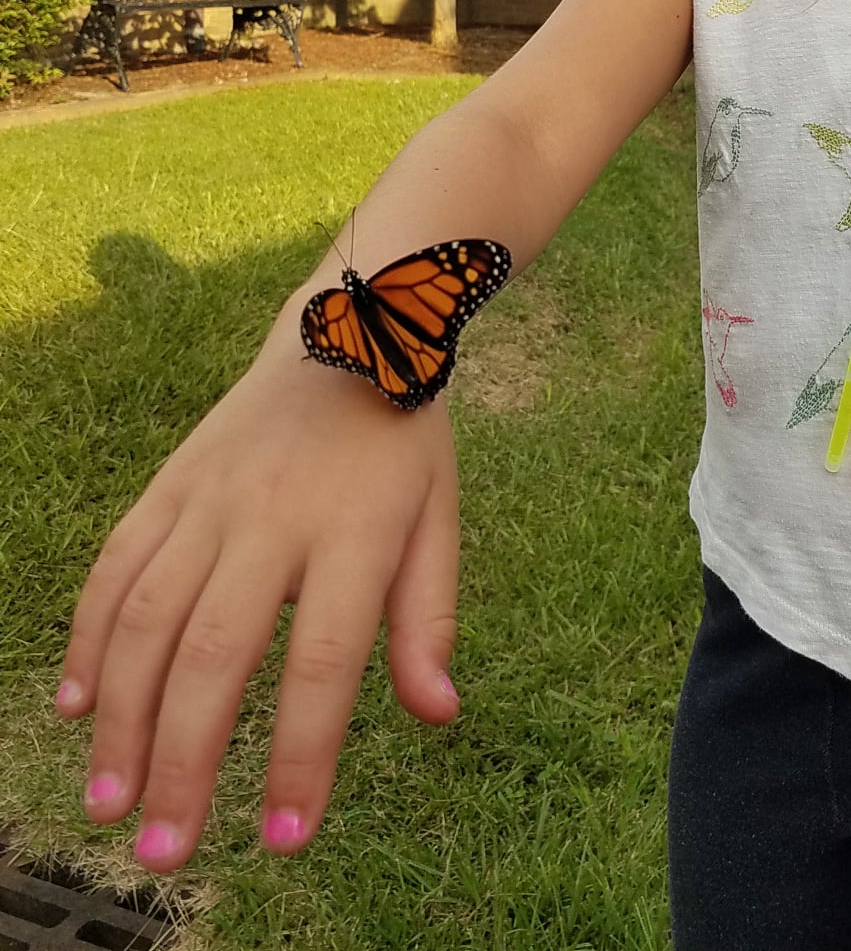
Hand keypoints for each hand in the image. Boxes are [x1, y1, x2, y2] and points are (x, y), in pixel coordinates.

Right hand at [55, 310, 461, 870]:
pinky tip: (78, 705)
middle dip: (183, 762)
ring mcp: (211, 496)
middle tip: (165, 854)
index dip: (300, 753)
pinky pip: (117, 564)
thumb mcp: (440, 518)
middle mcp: (272, 516)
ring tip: (110, 802)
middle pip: (212, 652)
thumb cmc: (401, 443)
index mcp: (354, 532)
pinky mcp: (170, 482)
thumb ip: (430, 618)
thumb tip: (438, 714)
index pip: (321, 662)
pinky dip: (90, 636)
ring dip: (121, 717)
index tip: (284, 837)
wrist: (352, 327)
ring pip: (147, 616)